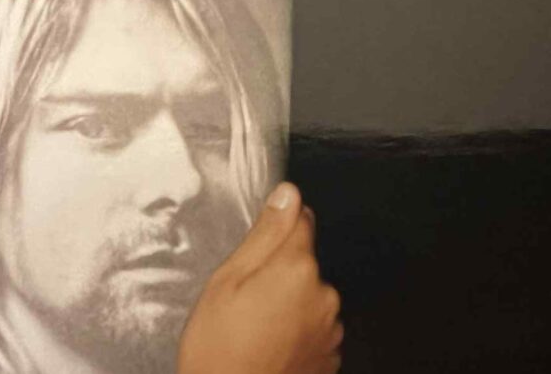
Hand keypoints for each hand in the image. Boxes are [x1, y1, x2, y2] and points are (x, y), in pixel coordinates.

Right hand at [178, 183, 342, 373]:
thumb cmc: (219, 350)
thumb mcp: (227, 281)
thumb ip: (264, 235)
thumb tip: (287, 195)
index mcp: (297, 268)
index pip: (301, 220)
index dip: (276, 229)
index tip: (257, 250)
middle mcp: (324, 295)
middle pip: (304, 262)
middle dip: (279, 272)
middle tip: (244, 298)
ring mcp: (330, 329)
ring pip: (309, 295)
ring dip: (289, 302)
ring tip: (254, 327)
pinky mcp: (329, 355)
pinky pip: (313, 326)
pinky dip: (296, 330)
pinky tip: (268, 344)